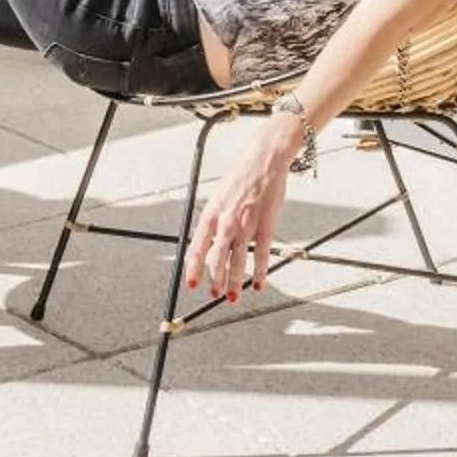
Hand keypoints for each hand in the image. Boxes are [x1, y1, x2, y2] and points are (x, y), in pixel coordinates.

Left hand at [184, 118, 296, 301]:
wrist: (264, 159)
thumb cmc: (241, 174)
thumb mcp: (219, 196)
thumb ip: (215, 219)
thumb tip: (209, 239)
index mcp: (211, 213)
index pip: (197, 247)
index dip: (193, 268)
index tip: (191, 284)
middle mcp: (226, 222)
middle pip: (216, 258)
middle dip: (214, 280)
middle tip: (214, 294)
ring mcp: (246, 225)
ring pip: (237, 261)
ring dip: (234, 282)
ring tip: (231, 297)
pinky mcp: (265, 226)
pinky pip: (261, 255)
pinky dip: (260, 272)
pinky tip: (259, 284)